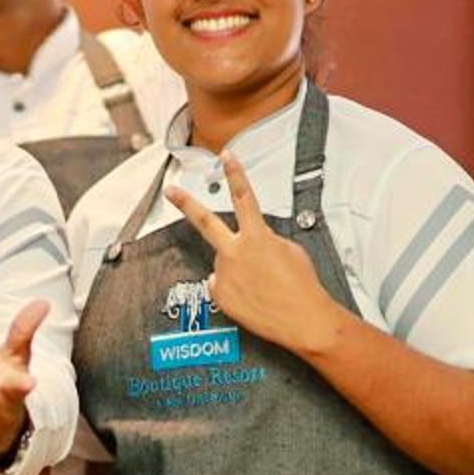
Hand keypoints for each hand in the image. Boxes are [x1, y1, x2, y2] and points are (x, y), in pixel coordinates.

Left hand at [161, 153, 345, 356]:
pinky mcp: (219, 296)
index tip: (226, 155)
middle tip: (171, 191)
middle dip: (186, 203)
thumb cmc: (302, 286)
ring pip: (223, 263)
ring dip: (237, 268)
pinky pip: (221, 285)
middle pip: (205, 221)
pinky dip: (233, 289)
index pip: (243, 197)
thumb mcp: (289, 250)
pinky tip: (251, 297)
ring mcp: (224, 275)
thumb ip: (264, 240)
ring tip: (260, 285)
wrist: (302, 319)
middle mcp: (235, 253)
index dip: (235, 173)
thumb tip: (250, 243)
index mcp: (257, 236)